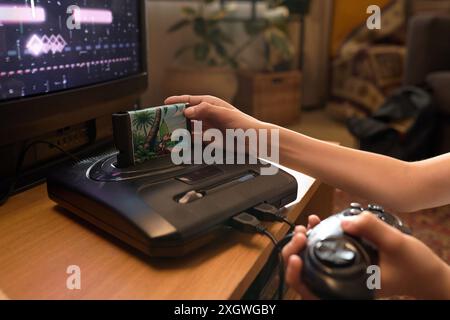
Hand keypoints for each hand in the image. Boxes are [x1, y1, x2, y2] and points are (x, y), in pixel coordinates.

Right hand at [164, 95, 266, 131]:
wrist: (254, 140)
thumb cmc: (243, 124)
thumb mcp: (224, 114)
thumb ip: (205, 110)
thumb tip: (188, 111)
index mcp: (210, 104)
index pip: (189, 100)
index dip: (176, 101)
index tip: (164, 104)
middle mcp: (207, 114)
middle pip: (186, 114)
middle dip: (174, 117)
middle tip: (162, 122)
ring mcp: (208, 127)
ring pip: (189, 127)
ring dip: (179, 130)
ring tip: (168, 134)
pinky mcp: (210, 139)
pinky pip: (195, 139)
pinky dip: (187, 141)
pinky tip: (180, 143)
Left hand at [282, 213, 449, 299]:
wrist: (426, 274)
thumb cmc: (415, 267)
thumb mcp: (397, 244)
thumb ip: (372, 228)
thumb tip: (345, 220)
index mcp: (350, 290)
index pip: (310, 288)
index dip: (296, 270)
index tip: (298, 248)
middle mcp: (342, 286)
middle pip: (304, 277)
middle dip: (296, 252)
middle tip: (300, 232)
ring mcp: (342, 277)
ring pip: (311, 267)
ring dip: (304, 247)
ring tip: (304, 228)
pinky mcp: (346, 267)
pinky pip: (323, 258)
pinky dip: (317, 243)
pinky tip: (316, 227)